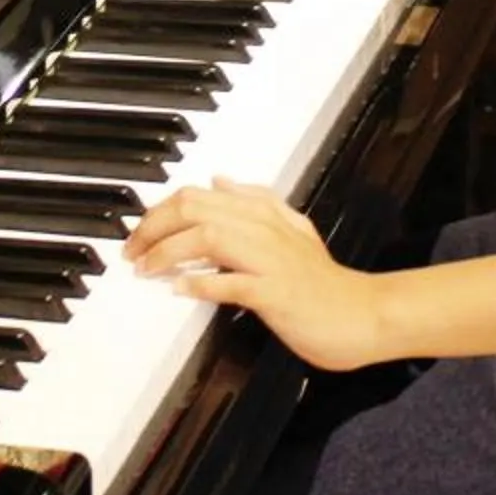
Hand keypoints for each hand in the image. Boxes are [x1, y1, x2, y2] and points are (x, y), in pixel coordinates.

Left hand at [125, 180, 383, 370]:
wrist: (363, 315)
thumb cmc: (322, 282)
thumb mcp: (291, 228)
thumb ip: (257, 200)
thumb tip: (219, 180)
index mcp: (264, 212)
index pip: (198, 196)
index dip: (160, 211)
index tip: (140, 234)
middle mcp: (265, 228)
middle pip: (194, 209)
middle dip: (153, 227)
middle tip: (132, 251)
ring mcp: (271, 260)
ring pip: (207, 237)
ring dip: (168, 252)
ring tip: (147, 269)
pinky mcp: (275, 293)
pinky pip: (231, 283)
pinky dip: (202, 283)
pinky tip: (182, 288)